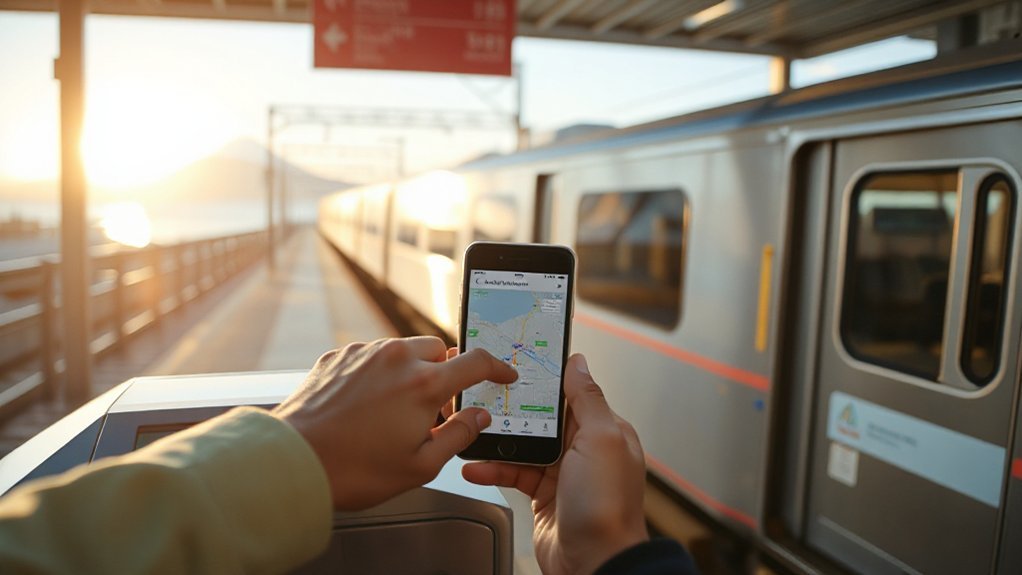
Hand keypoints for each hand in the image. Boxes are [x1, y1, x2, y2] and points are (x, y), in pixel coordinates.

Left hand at [274, 337, 517, 509]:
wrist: (294, 460)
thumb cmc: (354, 469)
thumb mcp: (420, 465)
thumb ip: (458, 435)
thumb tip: (479, 417)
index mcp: (424, 385)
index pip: (477, 363)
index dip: (498, 368)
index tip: (504, 374)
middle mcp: (397, 359)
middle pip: (440, 351)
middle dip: (446, 373)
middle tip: (435, 408)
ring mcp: (365, 353)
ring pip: (405, 349)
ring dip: (412, 370)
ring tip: (395, 410)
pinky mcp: (339, 356)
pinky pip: (373, 355)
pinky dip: (380, 372)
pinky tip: (368, 404)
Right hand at [462, 354, 648, 574]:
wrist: (595, 563)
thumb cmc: (606, 506)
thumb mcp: (601, 439)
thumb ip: (587, 399)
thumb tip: (578, 363)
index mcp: (604, 431)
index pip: (571, 394)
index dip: (545, 380)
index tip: (518, 365)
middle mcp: (585, 450)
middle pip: (543, 418)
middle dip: (514, 410)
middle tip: (485, 397)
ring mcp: (564, 474)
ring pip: (524, 446)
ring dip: (498, 442)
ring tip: (474, 432)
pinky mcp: (544, 496)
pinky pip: (515, 474)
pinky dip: (494, 470)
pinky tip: (476, 467)